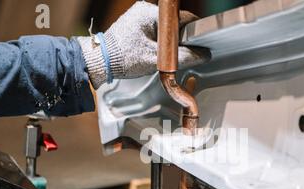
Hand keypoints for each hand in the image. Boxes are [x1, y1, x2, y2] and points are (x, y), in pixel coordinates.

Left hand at [77, 1, 209, 88]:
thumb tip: (203, 55)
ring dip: (169, 43)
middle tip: (180, 55)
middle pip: (174, 24)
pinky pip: (155, 32)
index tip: (200, 44)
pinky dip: (159, 43)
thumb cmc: (123, 59)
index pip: (182, 18)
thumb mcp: (156, 59)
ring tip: (164, 56)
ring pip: (165, 29)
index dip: (193, 33)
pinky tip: (155, 53)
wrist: (100, 62)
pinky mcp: (136, 26)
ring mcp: (139, 17)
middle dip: (180, 40)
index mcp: (150, 13)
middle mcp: (144, 10)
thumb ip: (182, 57)